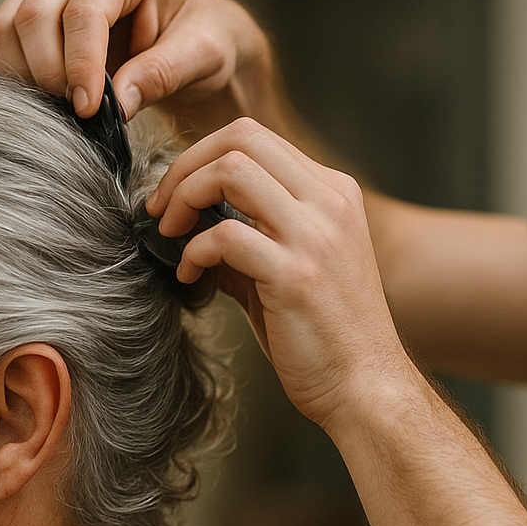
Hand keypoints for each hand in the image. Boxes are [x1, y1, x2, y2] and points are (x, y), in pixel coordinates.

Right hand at [0, 0, 279, 137]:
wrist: (188, 42)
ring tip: (63, 109)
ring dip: (26, 78)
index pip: (82, 12)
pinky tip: (41, 104)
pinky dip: (10, 79)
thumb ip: (163, 73)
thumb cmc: (199, 38)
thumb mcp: (202, 55)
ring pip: (5, 30)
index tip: (90, 109)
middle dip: (51, 74)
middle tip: (79, 115)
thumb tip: (120, 101)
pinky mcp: (27, 19)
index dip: (80, 65)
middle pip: (33, 17)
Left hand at [149, 118, 417, 429]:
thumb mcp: (292, 266)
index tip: (175, 193)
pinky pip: (224, 235)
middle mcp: (331, 203)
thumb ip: (250, 234)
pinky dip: (194, 250)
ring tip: (169, 233)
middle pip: (241, 138)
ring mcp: (316, 236)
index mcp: (334, 193)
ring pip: (231, 170)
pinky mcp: (296, 275)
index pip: (256, 138)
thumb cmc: (325, 334)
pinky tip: (190, 276)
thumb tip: (190, 219)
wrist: (366, 387)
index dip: (202, 157)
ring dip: (184, 196)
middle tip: (160, 208)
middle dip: (185, 165)